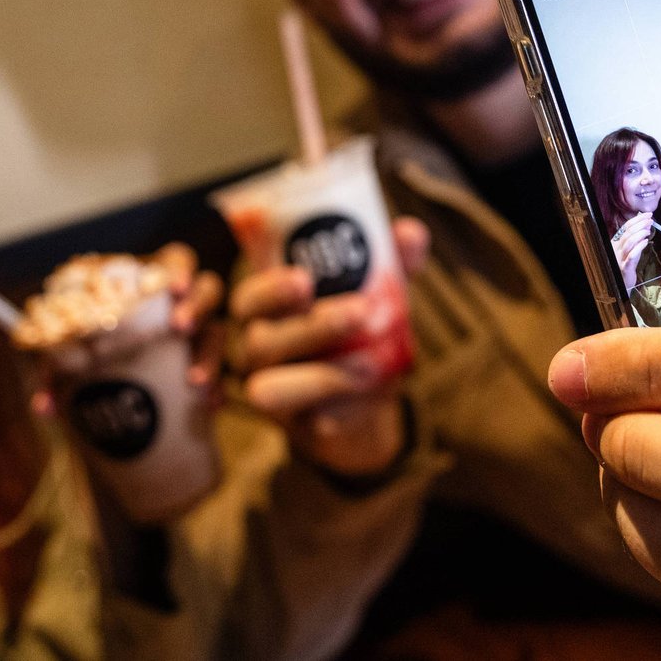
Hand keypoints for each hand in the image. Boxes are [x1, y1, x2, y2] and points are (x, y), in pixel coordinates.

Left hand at [26, 243, 224, 417]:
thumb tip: (43, 405)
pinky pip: (224, 376)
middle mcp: (184, 303)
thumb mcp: (76, 357)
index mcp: (153, 285)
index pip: (176, 260)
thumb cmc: (98, 355)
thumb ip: (58, 374)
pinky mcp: (210, 366)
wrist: (121, 396)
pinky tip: (209, 406)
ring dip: (211, 354)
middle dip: (197, 304)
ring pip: (219, 332)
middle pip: (208, 288)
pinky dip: (217, 391)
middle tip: (180, 327)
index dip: (179, 269)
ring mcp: (200, 334)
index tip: (172, 286)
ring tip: (196, 380)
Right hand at [229, 217, 428, 477]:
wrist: (367, 392)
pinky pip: (310, 424)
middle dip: (313, 327)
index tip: (306, 279)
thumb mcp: (374, 290)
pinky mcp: (296, 428)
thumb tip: (411, 232)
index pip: (248, 298)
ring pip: (271, 389)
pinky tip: (370, 395)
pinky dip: (343, 409)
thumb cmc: (358, 326)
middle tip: (363, 310)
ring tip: (372, 364)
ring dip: (322, 376)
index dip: (270, 290)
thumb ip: (389, 261)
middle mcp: (257, 350)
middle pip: (262, 342)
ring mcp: (270, 392)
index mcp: (265, 310)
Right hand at [612, 212, 654, 286]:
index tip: (648, 215)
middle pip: (627, 233)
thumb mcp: (633, 249)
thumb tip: (646, 225)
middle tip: (650, 220)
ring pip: (628, 242)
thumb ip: (638, 238)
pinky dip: (639, 246)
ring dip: (640, 234)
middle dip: (640, 224)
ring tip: (649, 229)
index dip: (637, 219)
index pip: (626, 227)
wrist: (623, 282)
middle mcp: (616, 248)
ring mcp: (620, 257)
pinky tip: (646, 241)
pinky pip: (631, 255)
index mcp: (617, 242)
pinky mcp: (625, 266)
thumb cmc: (628, 264)